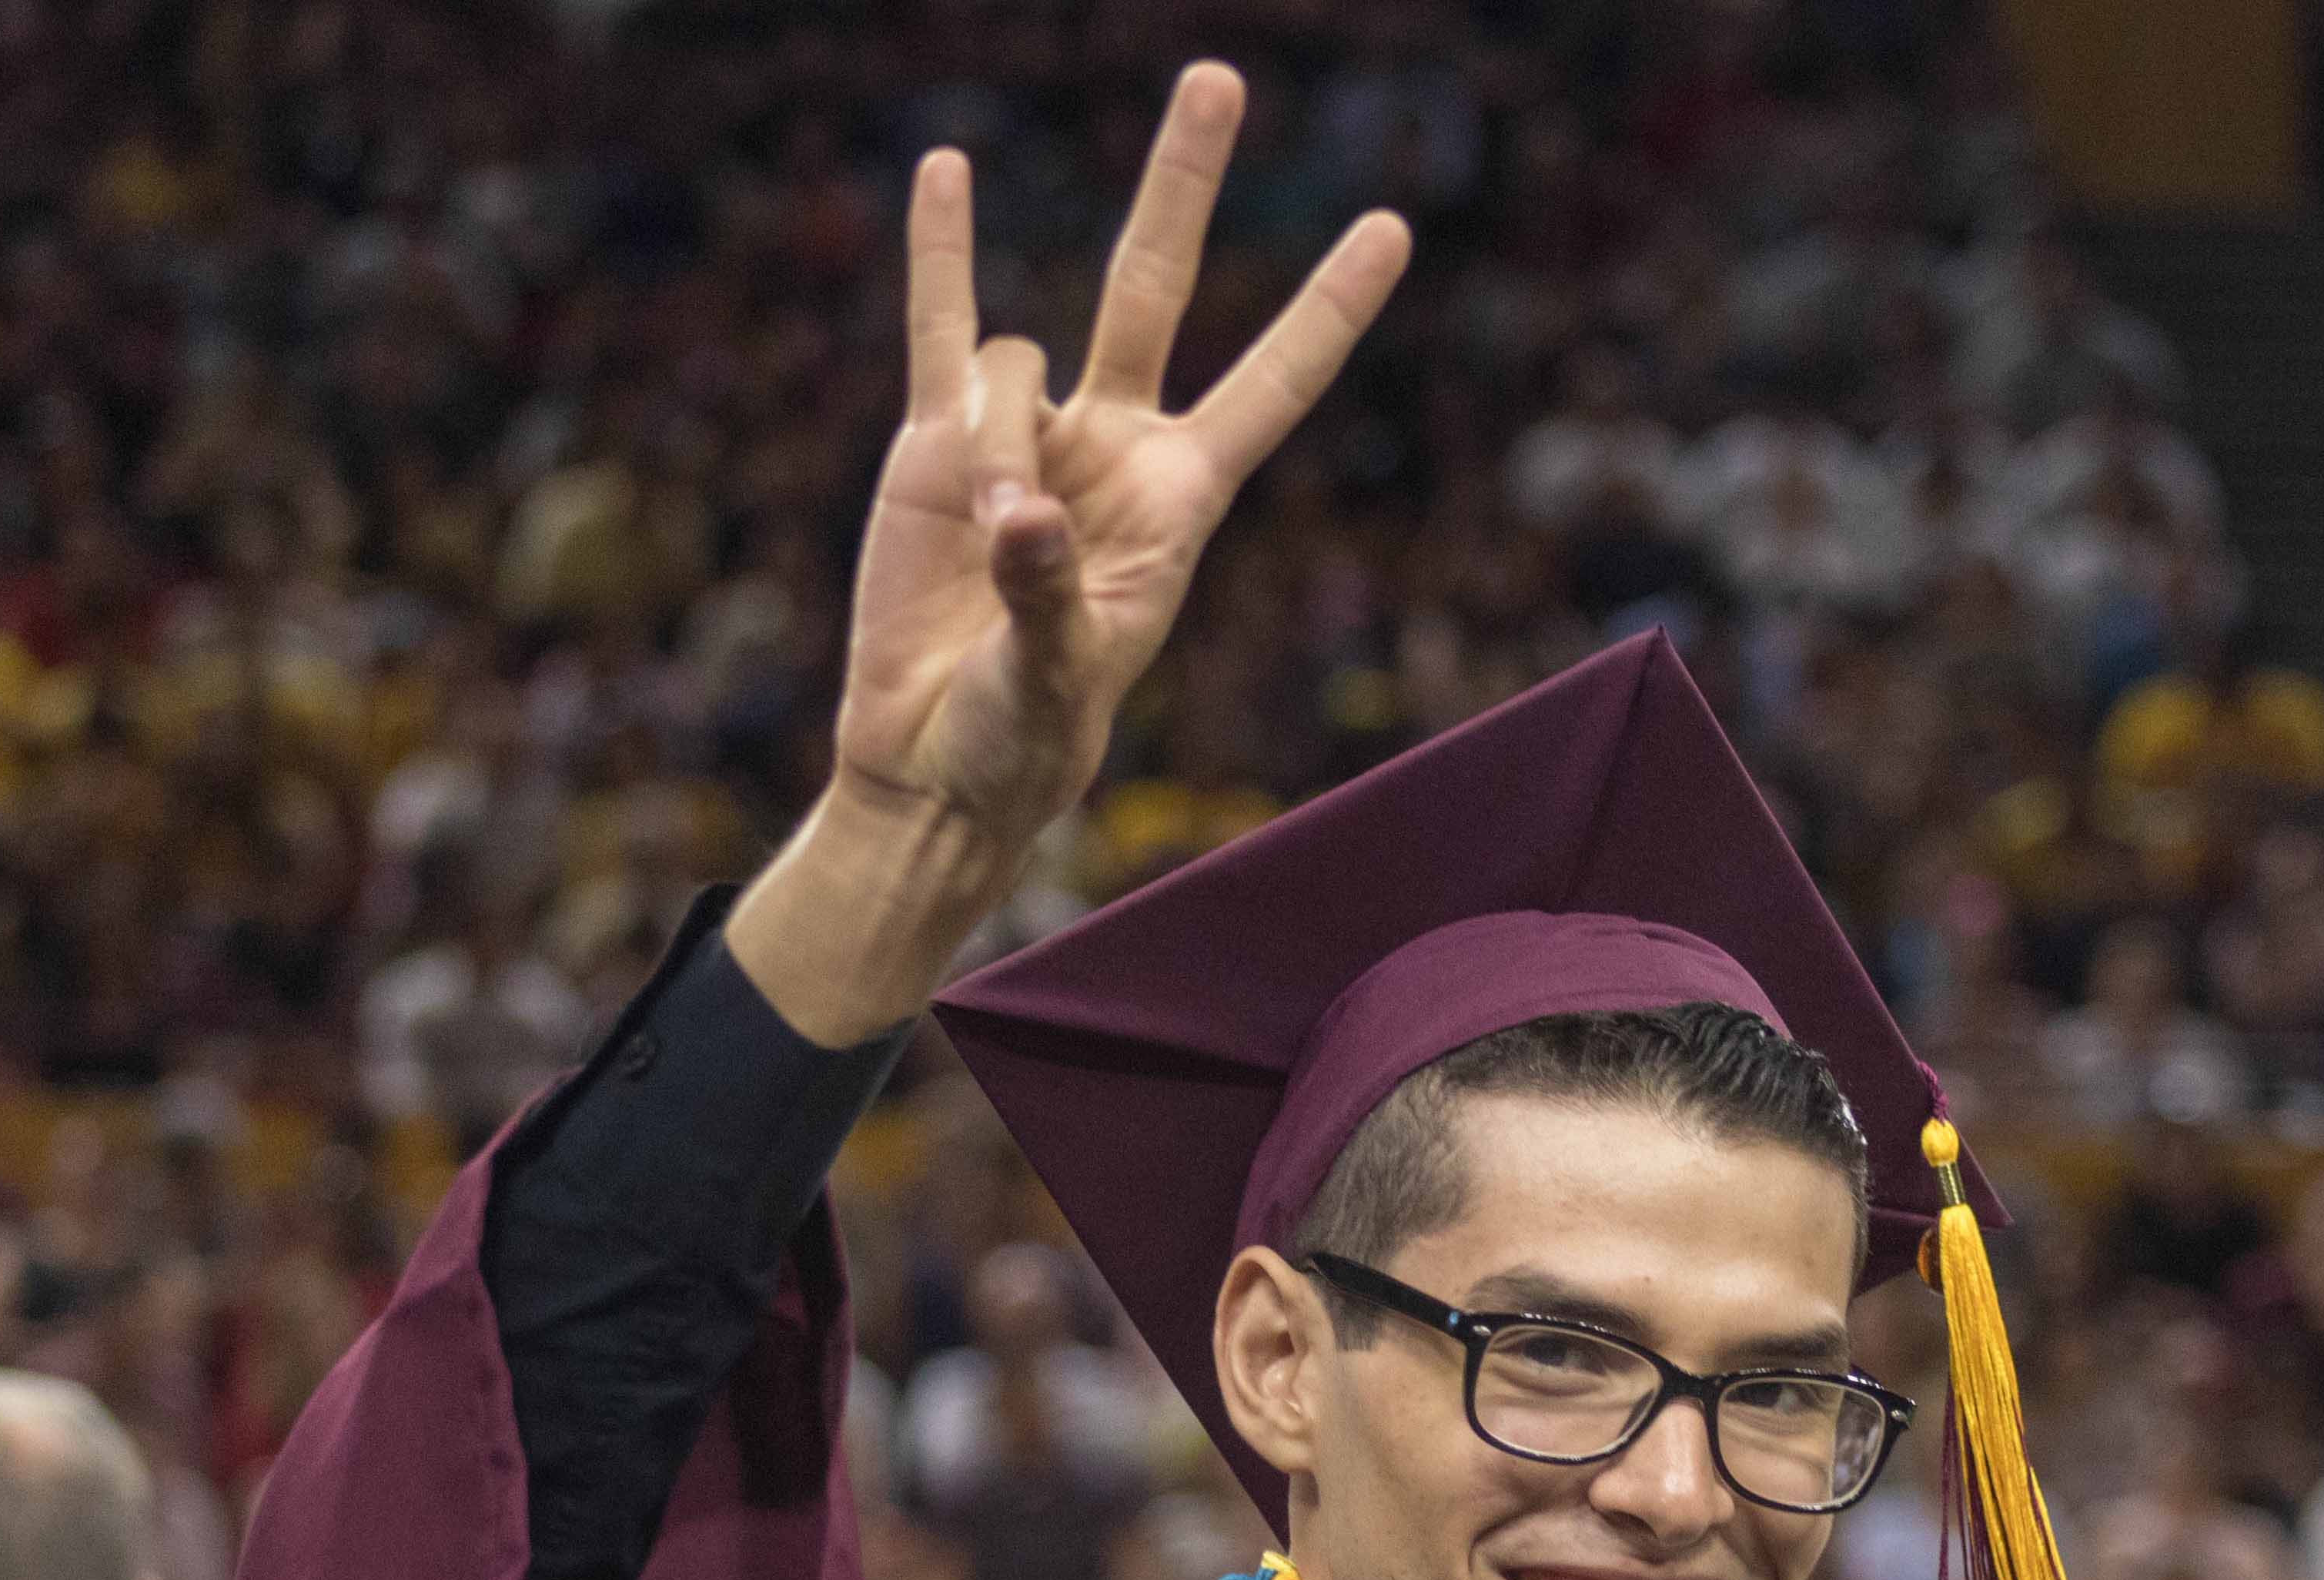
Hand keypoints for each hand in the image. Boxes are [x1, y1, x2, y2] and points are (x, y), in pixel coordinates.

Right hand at [729, 65, 1411, 1040]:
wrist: (932, 760)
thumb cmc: (1023, 739)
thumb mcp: (1057, 682)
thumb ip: (1051, 594)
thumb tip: (1022, 510)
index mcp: (1181, 500)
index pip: (1273, 384)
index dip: (1328, 308)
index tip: (1391, 226)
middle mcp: (1114, 445)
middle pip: (1158, 285)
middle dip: (1184, 182)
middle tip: (1219, 75)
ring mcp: (1028, 431)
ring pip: (1016, 359)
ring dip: (995, 435)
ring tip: (980, 540)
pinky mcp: (938, 440)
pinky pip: (941, 324)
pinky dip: (941, 249)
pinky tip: (947, 170)